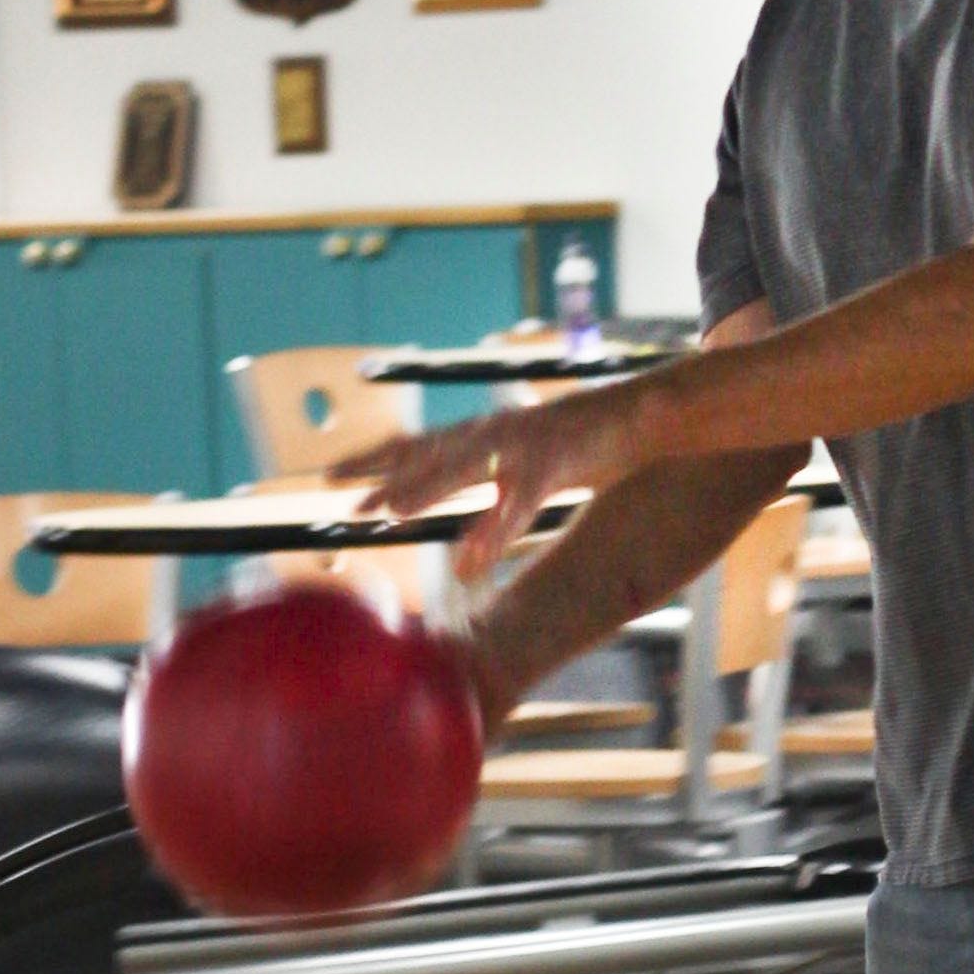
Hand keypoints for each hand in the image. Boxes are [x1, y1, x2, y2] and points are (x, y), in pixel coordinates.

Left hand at [356, 384, 638, 579]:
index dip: (373, 458)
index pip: (416, 445)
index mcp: (483, 436)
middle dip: (383, 475)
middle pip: (427, 452)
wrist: (643, 415)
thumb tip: (465, 558)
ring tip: (393, 514)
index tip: (330, 475)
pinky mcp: (557, 460)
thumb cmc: (582, 446)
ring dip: (427, 489)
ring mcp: (523, 443)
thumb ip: (495, 511)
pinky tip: (474, 558)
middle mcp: (494, 433)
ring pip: (466, 467)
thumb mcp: (528, 479)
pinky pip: (521, 499)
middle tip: (340, 496)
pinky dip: (496, 529)